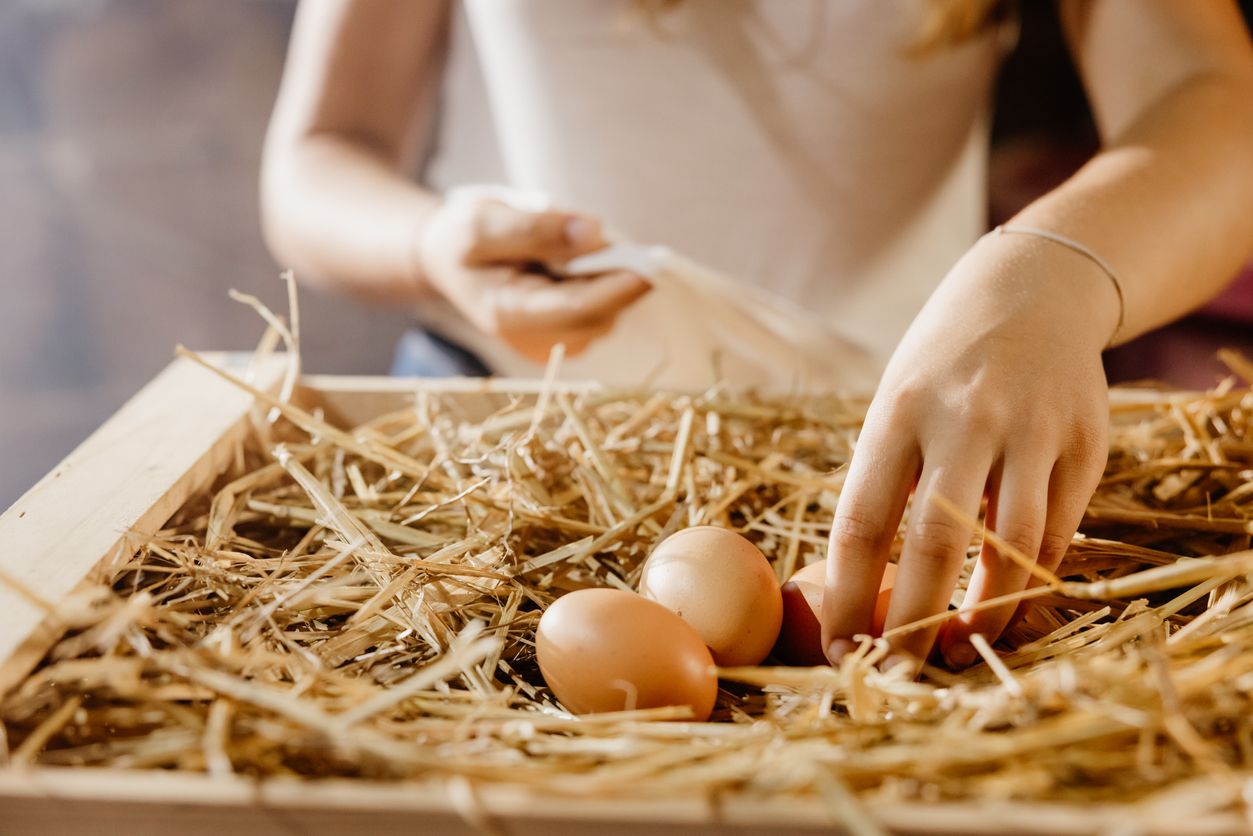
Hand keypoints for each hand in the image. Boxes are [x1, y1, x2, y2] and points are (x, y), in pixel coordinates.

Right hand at [417, 197, 650, 362]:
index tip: (652, 263)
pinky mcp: (565, 340)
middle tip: (600, 235)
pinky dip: (600, 287)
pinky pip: (600, 315)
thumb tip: (593, 232)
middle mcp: (533, 342)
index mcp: (508, 314)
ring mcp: (551, 346)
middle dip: (615, 277)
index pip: (578, 309)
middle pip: (598, 316)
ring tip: (569, 251)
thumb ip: (536, 227)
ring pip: (604, 316)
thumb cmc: (463, 238)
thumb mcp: (485, 220)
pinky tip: (571, 268)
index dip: (620, 287)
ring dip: (606, 280)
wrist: (448, 262)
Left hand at [820, 230, 1119, 673]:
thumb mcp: (895, 401)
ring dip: (984, 615)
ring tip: (958, 649)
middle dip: (914, 624)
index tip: (840, 646)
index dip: (849, 595)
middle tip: (899, 674)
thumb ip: (886, 481)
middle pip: (938, 543)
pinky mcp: (1087, 445)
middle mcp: (967, 418)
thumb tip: (865, 588)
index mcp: (899, 410)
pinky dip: (1030, 580)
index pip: (864, 519)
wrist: (1033, 290)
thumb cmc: (942, 363)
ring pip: (1014, 550)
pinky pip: (1058, 534)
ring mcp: (1034, 430)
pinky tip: (1004, 603)